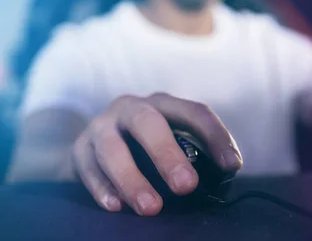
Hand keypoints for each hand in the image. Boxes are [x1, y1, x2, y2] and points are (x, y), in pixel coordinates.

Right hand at [71, 93, 241, 215]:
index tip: (231, 165)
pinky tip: (116, 206)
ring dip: (132, 179)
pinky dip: (102, 188)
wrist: (94, 147)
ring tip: (151, 207)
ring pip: (112, 147)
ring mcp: (101, 125)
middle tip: (186, 186)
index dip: (216, 136)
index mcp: (163, 104)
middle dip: (167, 155)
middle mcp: (131, 108)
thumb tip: (222, 178)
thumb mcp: (169, 140)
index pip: (194, 112)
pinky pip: (88, 167)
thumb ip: (192, 153)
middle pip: (148, 123)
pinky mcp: (79, 148)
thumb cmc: (143, 148)